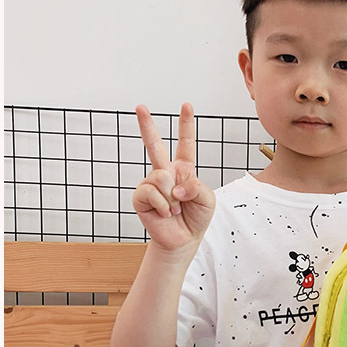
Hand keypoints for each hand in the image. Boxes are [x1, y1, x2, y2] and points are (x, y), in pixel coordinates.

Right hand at [133, 103, 214, 251]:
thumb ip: (195, 185)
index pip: (185, 143)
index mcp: (183, 169)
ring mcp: (151, 184)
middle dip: (146, 125)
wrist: (183, 240)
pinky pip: (151, 192)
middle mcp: (165, 173)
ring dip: (172, 197)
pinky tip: (166, 213)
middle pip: (154, 145)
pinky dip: (163, 205)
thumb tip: (173, 185)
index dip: (186, 125)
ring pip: (160, 177)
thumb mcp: (207, 199)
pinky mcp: (141, 197)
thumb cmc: (196, 218)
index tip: (186, 105)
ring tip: (175, 208)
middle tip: (140, 106)